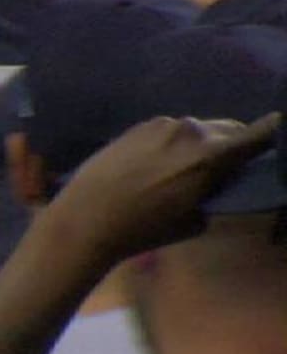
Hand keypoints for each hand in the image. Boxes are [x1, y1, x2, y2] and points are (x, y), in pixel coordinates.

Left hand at [43, 114, 280, 264]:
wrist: (87, 216)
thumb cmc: (143, 228)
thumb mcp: (192, 221)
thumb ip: (213, 195)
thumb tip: (215, 184)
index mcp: (212, 156)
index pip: (260, 133)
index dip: (273, 133)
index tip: (279, 133)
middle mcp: (192, 131)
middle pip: (229, 129)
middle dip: (234, 143)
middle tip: (227, 164)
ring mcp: (163, 124)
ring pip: (198, 128)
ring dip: (202, 141)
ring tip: (187, 165)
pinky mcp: (138, 126)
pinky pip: (170, 129)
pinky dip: (174, 141)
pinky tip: (159, 161)